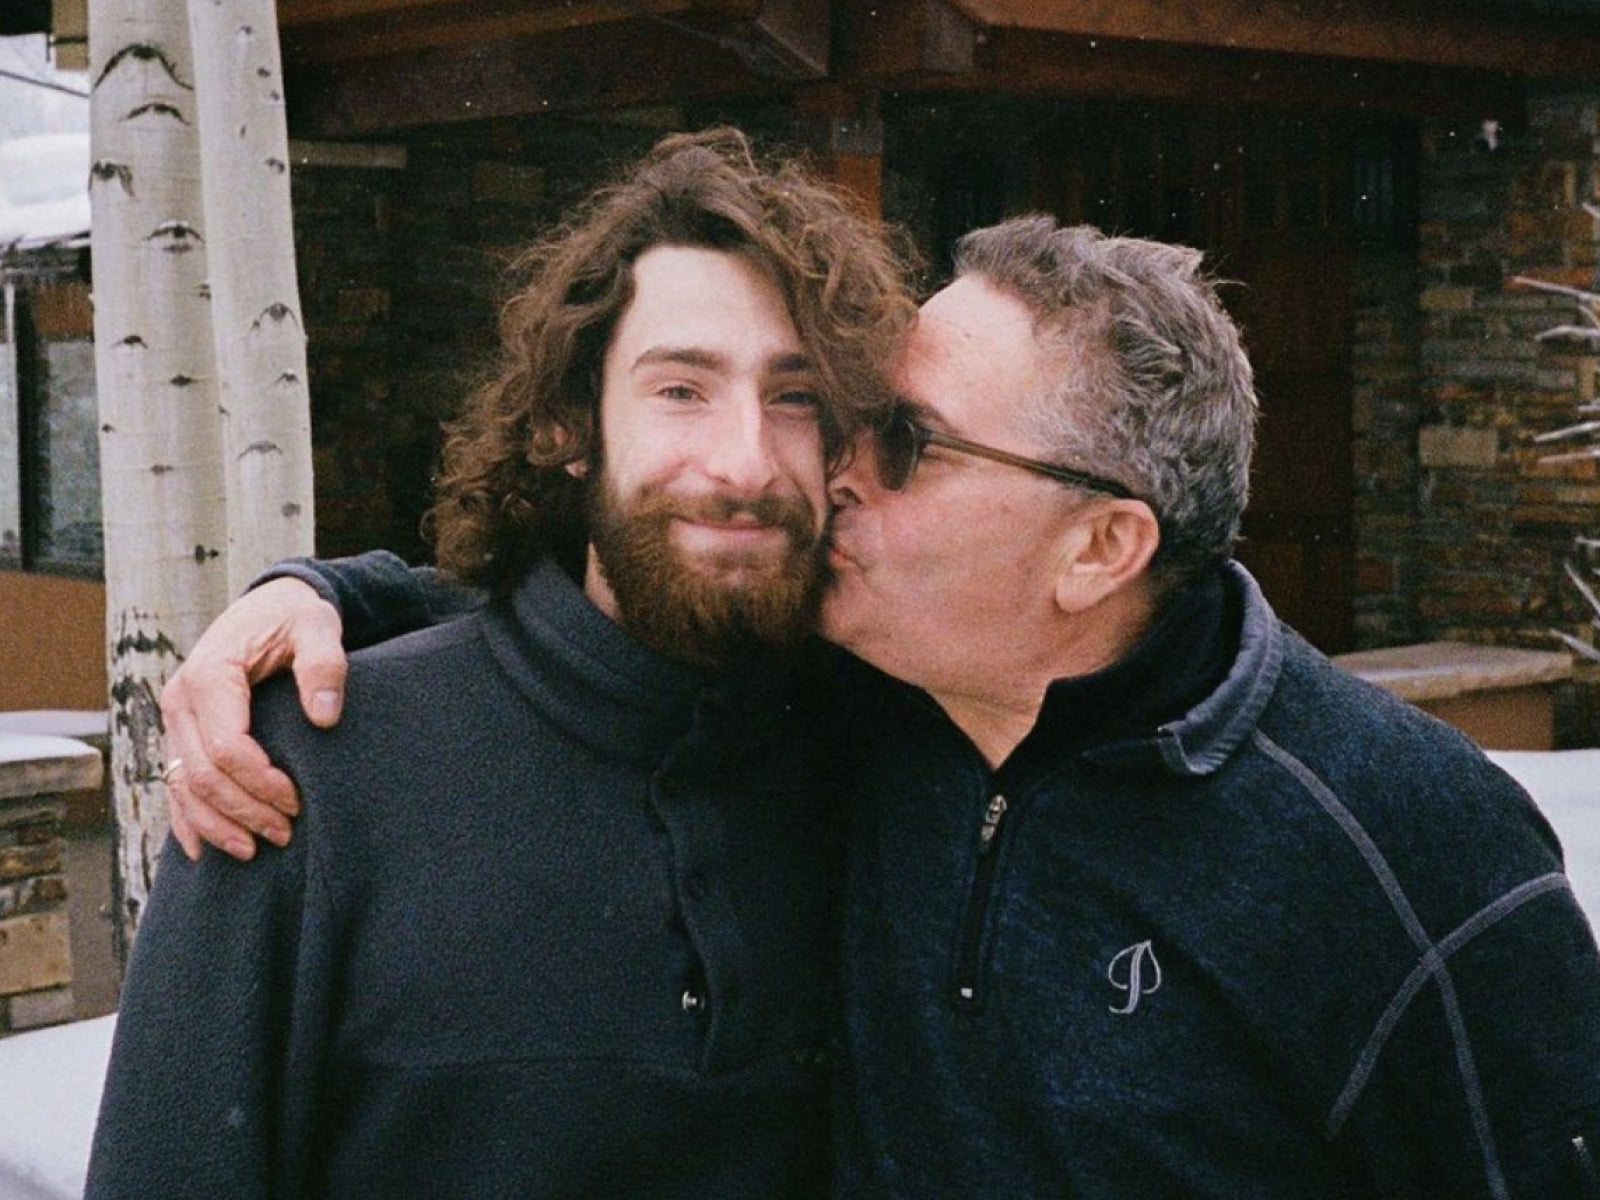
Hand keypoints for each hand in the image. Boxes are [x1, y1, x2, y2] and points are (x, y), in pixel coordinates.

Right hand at [160, 577, 347, 860]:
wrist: (271, 604)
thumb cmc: (295, 617)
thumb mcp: (318, 626)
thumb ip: (324, 664)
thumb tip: (324, 714)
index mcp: (209, 675)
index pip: (225, 747)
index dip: (259, 783)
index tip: (297, 801)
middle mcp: (180, 699)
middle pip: (200, 775)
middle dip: (242, 811)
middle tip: (286, 833)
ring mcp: (175, 718)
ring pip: (181, 786)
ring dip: (216, 824)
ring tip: (254, 850)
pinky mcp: (180, 732)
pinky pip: (173, 783)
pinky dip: (188, 819)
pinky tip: (204, 851)